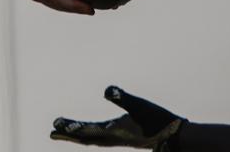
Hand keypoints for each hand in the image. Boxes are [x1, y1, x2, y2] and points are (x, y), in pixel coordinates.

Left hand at [51, 86, 184, 149]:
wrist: (177, 137)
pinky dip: (93, 135)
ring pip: (94, 138)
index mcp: (113, 131)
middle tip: (51, 132)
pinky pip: (103, 137)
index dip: (70, 128)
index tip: (55, 124)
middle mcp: (114, 137)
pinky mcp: (127, 136)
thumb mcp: (139, 105)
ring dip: (79, 135)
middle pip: (86, 138)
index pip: (86, 131)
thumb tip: (107, 90)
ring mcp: (120, 138)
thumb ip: (122, 97)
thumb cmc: (158, 120)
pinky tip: (95, 131)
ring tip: (67, 132)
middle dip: (69, 135)